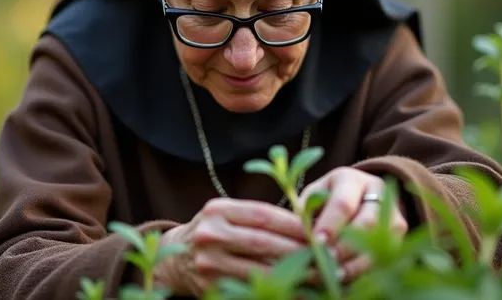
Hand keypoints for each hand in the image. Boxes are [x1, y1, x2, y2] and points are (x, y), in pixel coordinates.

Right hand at [154, 198, 307, 295]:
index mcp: (218, 210)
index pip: (263, 214)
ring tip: (319, 275)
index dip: (293, 223)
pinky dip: (277, 290)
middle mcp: (210, 234)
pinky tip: (297, 291)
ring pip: (259, 270)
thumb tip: (308, 223)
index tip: (318, 230)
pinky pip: (250, 289)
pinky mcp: (210, 286)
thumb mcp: (229, 214)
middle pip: (262, 243)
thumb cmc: (215, 231)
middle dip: (298, 250)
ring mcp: (208, 262)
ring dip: (294, 275)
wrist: (176, 257)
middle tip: (326, 256)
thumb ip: (258, 217)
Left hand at [297, 167, 407, 282]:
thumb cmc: (327, 198)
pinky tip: (349, 279)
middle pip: (366, 224)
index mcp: (350, 180)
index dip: (330, 225)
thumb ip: (307, 213)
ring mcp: (393, 214)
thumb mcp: (314, 198)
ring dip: (356, 263)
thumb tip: (300, 238)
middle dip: (345, 247)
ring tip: (336, 276)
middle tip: (326, 262)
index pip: (343, 203)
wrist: (361, 196)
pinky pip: (386, 256)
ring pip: (381, 243)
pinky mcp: (400, 236)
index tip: (316, 242)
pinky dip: (366, 270)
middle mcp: (378, 194)